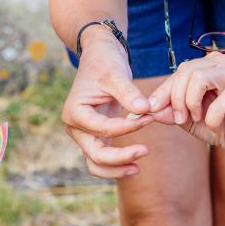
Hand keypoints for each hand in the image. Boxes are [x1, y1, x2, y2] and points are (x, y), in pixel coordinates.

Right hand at [62, 28, 153, 178]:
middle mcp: (75, 127)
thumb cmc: (105, 62)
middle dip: (120, 157)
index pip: (102, 129)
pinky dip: (117, 163)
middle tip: (145, 151)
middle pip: (95, 154)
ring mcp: (84, 133)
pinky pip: (103, 157)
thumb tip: (145, 111)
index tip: (149, 117)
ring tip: (137, 169)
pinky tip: (135, 163)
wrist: (101, 56)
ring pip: (96, 162)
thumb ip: (129, 94)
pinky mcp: (96, 135)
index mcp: (75, 112)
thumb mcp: (116, 74)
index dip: (127, 128)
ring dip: (116, 169)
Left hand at [148, 53, 224, 158]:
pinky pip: (217, 102)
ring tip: (198, 118)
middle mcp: (223, 62)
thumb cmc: (221, 126)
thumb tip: (149, 108)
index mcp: (210, 64)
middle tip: (180, 119)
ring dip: (191, 103)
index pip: (180, 71)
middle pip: (187, 71)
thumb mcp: (189, 119)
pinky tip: (216, 124)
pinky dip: (211, 118)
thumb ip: (171, 110)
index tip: (151, 108)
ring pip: (199, 78)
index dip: (164, 90)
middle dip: (177, 98)